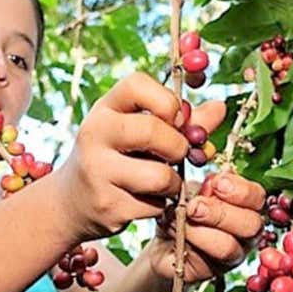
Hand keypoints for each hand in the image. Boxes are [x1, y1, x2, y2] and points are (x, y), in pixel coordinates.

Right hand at [51, 72, 188, 242]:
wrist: (71, 201)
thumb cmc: (116, 158)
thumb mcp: (138, 131)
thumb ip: (180, 120)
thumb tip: (220, 108)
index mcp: (105, 108)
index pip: (138, 85)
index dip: (168, 102)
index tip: (176, 119)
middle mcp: (95, 135)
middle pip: (154, 132)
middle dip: (178, 146)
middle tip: (177, 155)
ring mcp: (98, 172)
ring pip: (161, 176)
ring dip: (174, 183)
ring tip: (164, 182)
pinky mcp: (108, 206)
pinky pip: (155, 206)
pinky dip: (160, 205)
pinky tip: (146, 200)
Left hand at [149, 169, 266, 282]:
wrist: (161, 238)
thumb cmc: (182, 210)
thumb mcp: (192, 191)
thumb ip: (205, 187)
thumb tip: (214, 182)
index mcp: (247, 207)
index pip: (257, 197)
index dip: (240, 190)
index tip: (217, 183)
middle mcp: (246, 233)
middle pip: (250, 225)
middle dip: (221, 213)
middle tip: (195, 207)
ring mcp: (233, 256)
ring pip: (228, 247)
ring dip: (200, 231)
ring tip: (179, 220)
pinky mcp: (212, 272)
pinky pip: (205, 263)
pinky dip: (187, 245)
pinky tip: (175, 233)